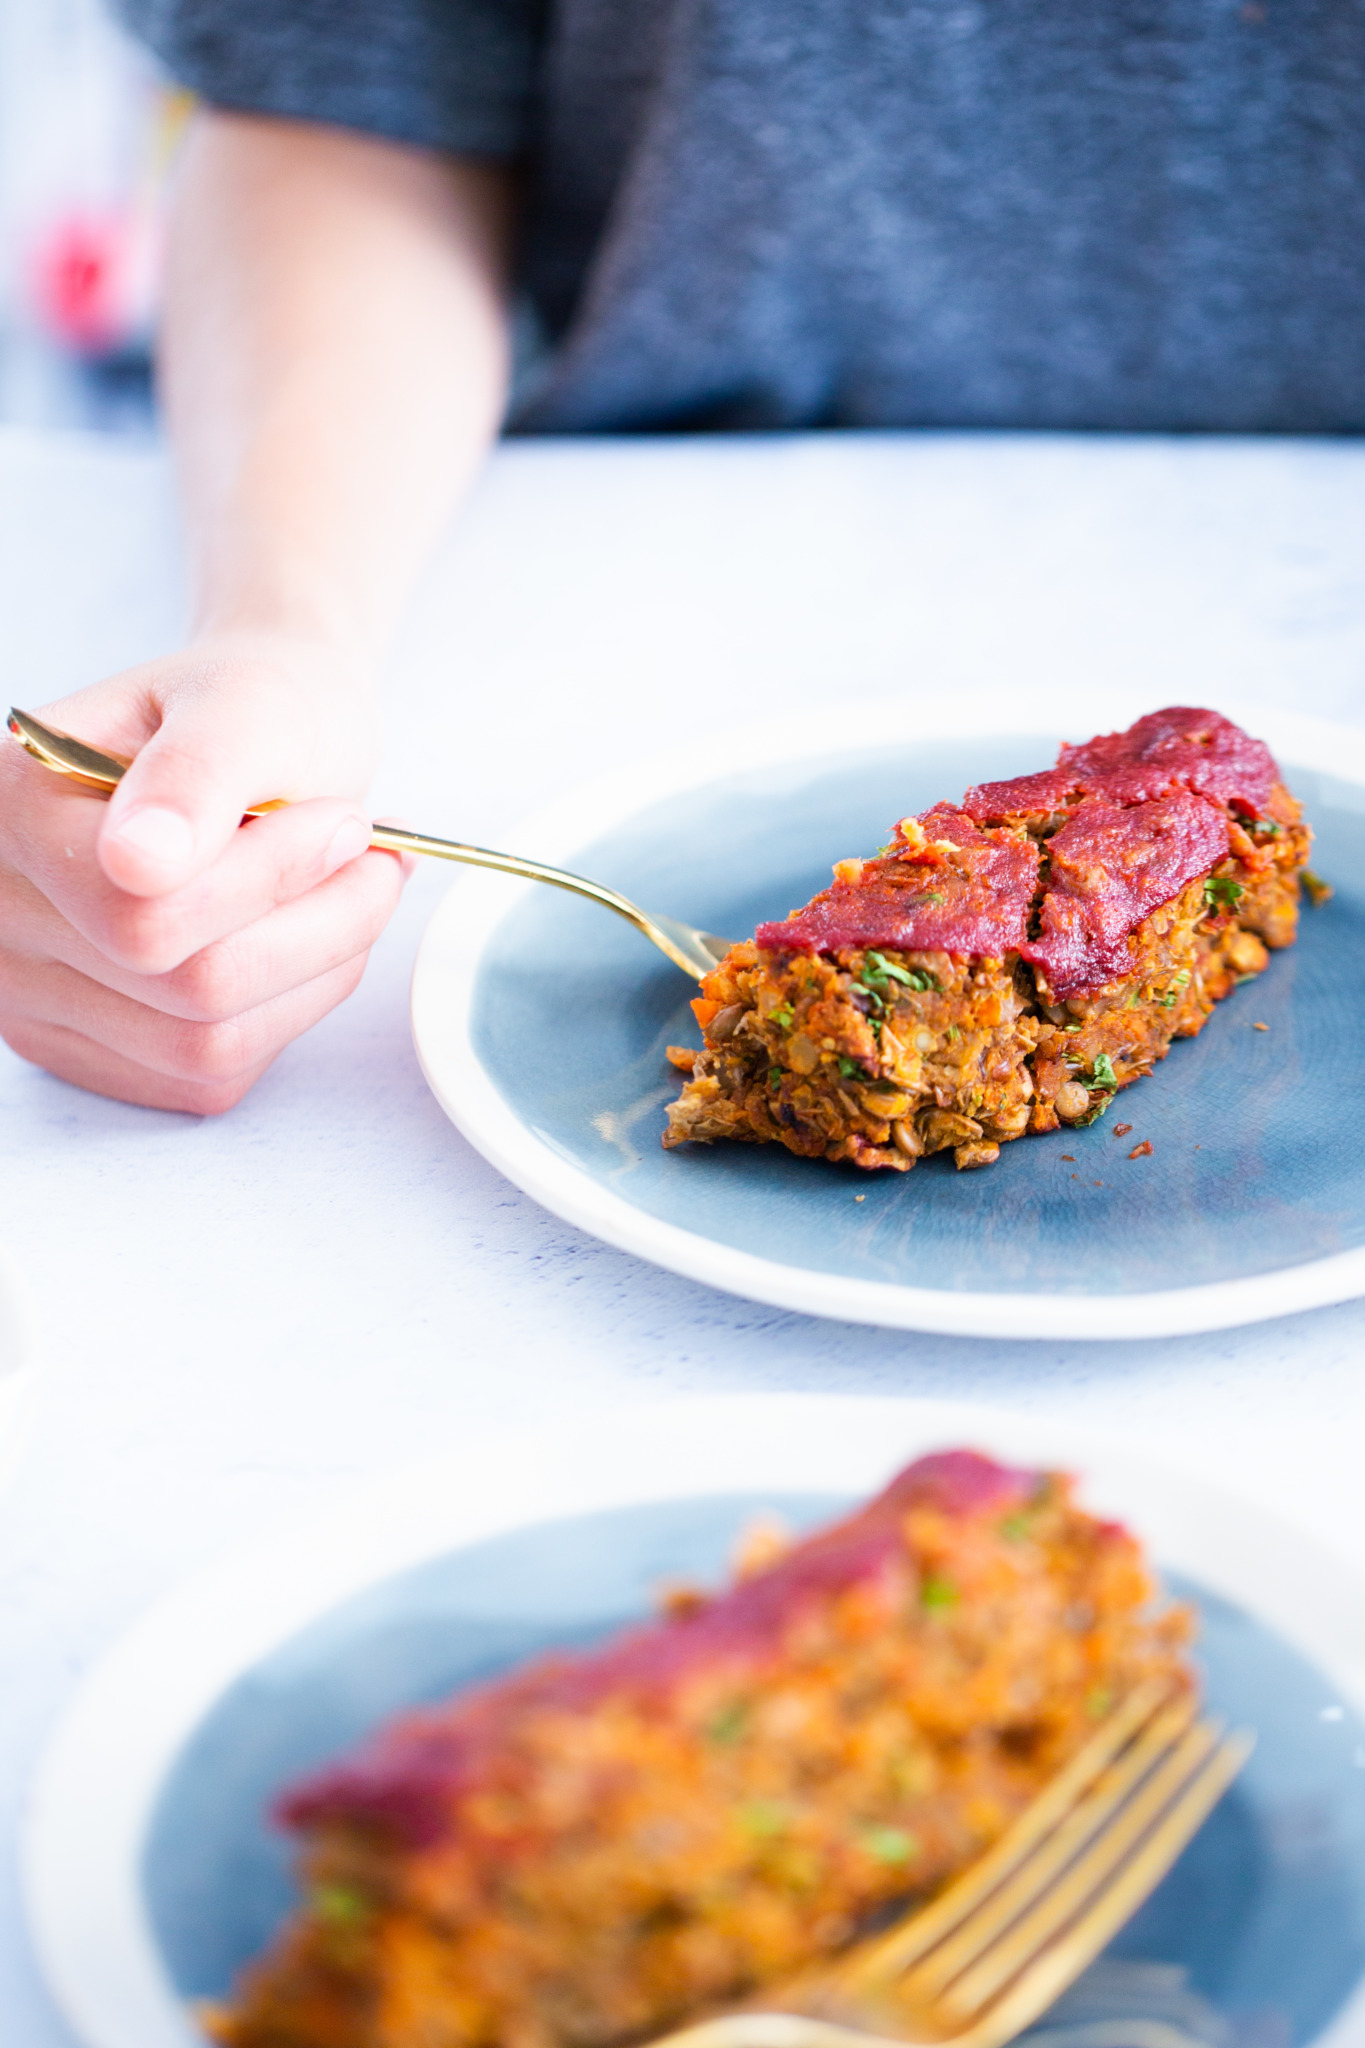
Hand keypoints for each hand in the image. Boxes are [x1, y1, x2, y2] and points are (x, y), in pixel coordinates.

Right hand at [0, 635, 407, 1111]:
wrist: (258, 740)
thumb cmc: (251, 709)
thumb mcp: (245, 704)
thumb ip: (194, 773)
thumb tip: (137, 863)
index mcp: (12, 805)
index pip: (142, 913)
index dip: (272, 880)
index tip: (346, 823)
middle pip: (189, 988)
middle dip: (317, 924)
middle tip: (366, 855)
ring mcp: (33, 994)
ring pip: (208, 1046)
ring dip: (318, 971)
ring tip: (353, 892)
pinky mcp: (89, 1052)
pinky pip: (209, 1077)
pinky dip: (291, 1011)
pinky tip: (305, 939)